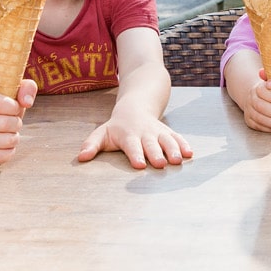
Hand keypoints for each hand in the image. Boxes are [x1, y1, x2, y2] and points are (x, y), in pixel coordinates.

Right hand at [0, 79, 36, 167]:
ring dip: (15, 137)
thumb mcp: (10, 94)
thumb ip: (26, 89)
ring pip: (7, 140)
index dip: (14, 107)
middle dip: (17, 123)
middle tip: (13, 122)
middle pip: (6, 124)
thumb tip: (27, 102)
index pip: (0, 104)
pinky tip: (4, 144)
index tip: (14, 108)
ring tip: (8, 133)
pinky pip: (4, 156)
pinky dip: (10, 150)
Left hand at [78, 111, 192, 168]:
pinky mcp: (168, 132)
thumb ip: (92, 144)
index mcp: (128, 135)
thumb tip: (81, 158)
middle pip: (151, 144)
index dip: (136, 154)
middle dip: (156, 154)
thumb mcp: (102, 133)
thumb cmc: (117, 126)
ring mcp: (158, 132)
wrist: (136, 106)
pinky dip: (184, 145)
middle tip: (161, 164)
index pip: (132, 146)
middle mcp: (145, 133)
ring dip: (173, 150)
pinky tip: (190, 154)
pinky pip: (177, 137)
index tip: (140, 164)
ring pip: (166, 140)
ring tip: (178, 160)